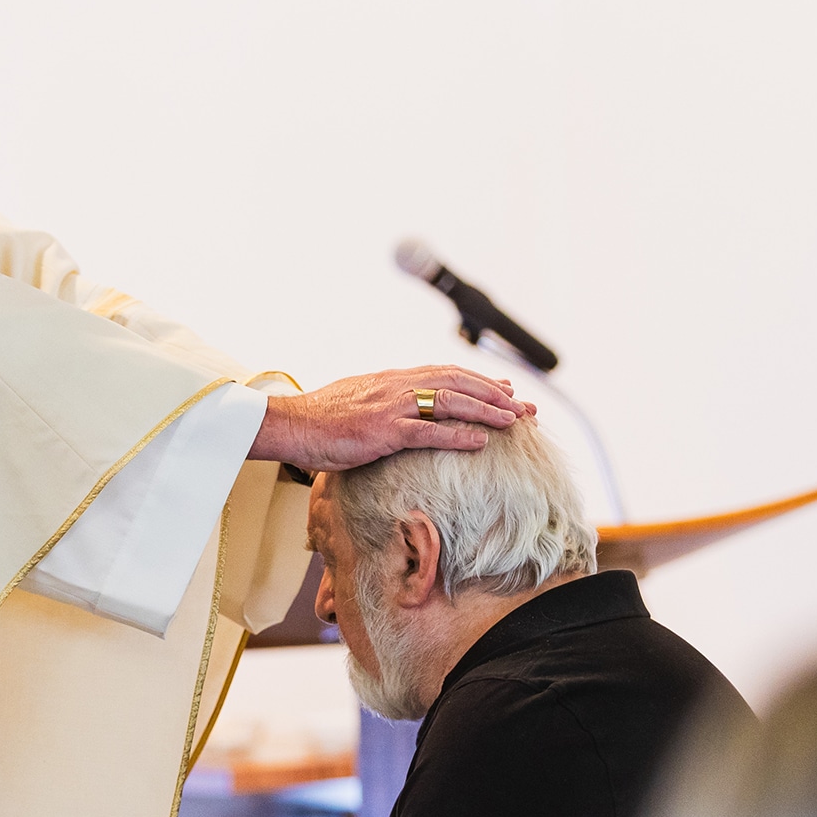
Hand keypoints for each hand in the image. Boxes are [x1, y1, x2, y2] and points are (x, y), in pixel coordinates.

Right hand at [249, 368, 534, 474]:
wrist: (291, 424)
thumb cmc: (320, 418)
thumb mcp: (358, 401)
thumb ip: (384, 401)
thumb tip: (402, 409)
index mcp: (392, 379)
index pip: (446, 374)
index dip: (480, 381)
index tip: (505, 389)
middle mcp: (397, 386)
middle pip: (457, 383)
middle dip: (495, 394)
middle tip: (525, 406)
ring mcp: (391, 407)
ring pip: (450, 402)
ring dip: (486, 411)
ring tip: (514, 421)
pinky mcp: (383, 431)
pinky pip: (428, 432)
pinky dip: (457, 436)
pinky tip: (480, 442)